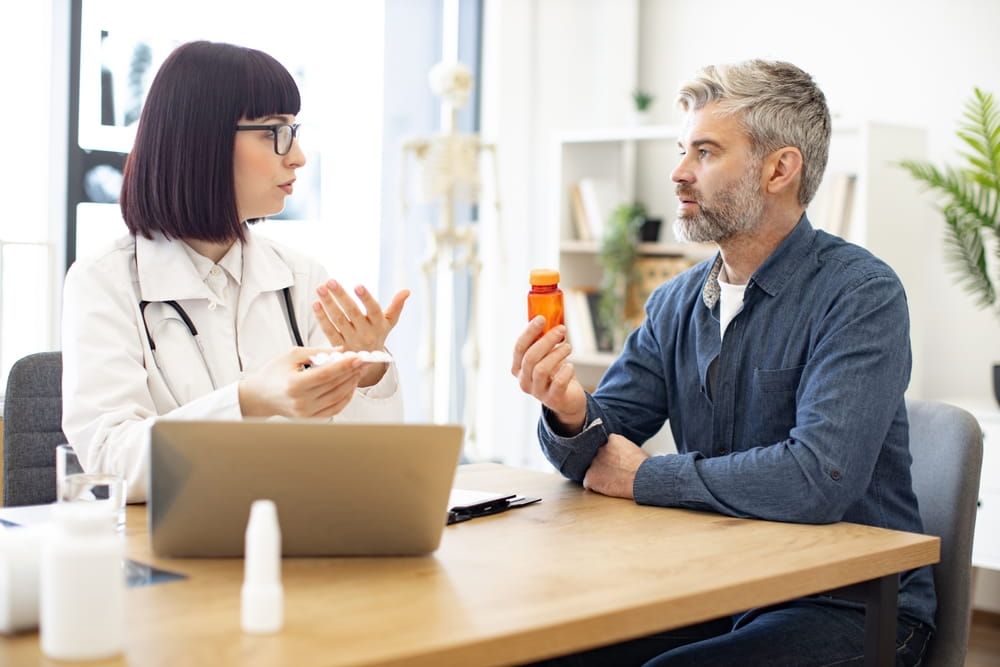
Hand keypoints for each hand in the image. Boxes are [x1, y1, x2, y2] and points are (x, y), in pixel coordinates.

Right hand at [239, 346, 363, 418]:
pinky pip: (335, 409)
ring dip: (352, 384)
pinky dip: (346, 397)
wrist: (260, 396)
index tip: (358, 357)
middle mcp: (301, 402)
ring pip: (338, 398)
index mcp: (294, 385)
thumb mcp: (292, 355)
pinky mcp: (310, 419)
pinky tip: (350, 385)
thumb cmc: (274, 373)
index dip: (344, 366)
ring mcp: (306, 413)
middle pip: (335, 386)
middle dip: (352, 372)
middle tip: (363, 361)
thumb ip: (317, 352)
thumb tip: (341, 351)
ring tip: (358, 371)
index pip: (326, 375)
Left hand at [313, 280, 409, 386]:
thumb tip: (407, 291)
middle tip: (330, 281)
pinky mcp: (338, 347)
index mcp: (379, 326)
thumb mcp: (389, 322)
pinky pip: (329, 331)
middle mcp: (365, 334)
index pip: (374, 311)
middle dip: (341, 296)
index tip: (358, 285)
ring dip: (328, 303)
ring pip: (338, 320)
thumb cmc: (378, 334)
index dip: (366, 298)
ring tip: (320, 288)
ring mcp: (351, 341)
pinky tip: (316, 304)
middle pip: (352, 313)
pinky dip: (321, 318)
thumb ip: (396, 306)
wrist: (367, 363)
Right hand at [511, 316, 586, 433]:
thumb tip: (550, 318)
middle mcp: (524, 381)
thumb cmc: (555, 373)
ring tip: (568, 347)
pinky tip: (570, 366)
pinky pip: (558, 382)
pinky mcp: (553, 399)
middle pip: (531, 357)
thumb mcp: (546, 358)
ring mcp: (537, 392)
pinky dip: (566, 371)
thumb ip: (543, 343)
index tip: (542, 318)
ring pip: (542, 369)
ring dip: (557, 354)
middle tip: (562, 330)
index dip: (529, 332)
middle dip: (547, 340)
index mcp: (518, 368)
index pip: (519, 348)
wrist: (567, 400)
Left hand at [582, 434, 649, 498]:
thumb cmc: (643, 467)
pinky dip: (595, 486)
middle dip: (602, 463)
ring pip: (591, 469)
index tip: (613, 461)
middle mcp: (599, 449)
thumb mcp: (633, 448)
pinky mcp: (590, 477)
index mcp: (610, 439)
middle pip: (596, 456)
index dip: (609, 454)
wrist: (642, 478)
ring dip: (598, 474)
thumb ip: (621, 448)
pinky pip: (588, 482)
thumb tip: (619, 455)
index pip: (604, 445)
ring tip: (612, 480)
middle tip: (612, 471)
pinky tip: (607, 487)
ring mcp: (593, 463)